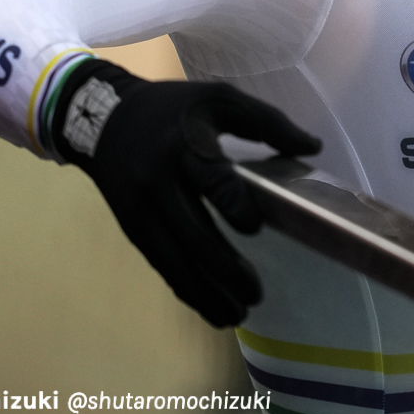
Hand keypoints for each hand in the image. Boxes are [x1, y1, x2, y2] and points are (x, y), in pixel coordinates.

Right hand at [54, 60, 321, 325]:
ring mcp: (141, 210)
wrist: (100, 117)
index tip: (254, 226)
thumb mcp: (219, 98)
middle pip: (191, 233)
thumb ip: (267, 122)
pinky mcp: (132, 229)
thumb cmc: (173, 109)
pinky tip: (210, 307)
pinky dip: (186, 289)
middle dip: (224, 268)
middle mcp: (158, 182)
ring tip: (236, 314)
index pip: (211, 179)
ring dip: (204, 292)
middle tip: (256, 293)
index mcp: (184, 145)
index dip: (233, 204)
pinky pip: (161, 265)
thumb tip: (313, 147)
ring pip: (173, 260)